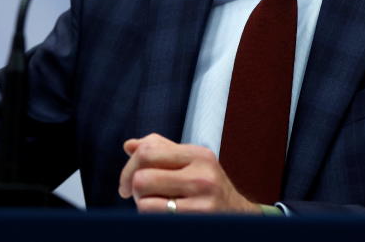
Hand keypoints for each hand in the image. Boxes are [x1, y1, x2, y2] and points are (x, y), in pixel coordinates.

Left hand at [118, 133, 260, 213]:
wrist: (238, 218)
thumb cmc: (207, 188)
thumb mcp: (190, 164)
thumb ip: (161, 151)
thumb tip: (129, 145)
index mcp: (198, 154)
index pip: (148, 150)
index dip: (129, 166)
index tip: (126, 182)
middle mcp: (202, 174)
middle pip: (142, 176)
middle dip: (132, 187)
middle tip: (136, 195)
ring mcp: (201, 198)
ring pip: (144, 199)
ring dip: (141, 204)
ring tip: (153, 205)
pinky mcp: (197, 218)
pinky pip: (153, 214)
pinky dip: (150, 216)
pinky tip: (162, 216)